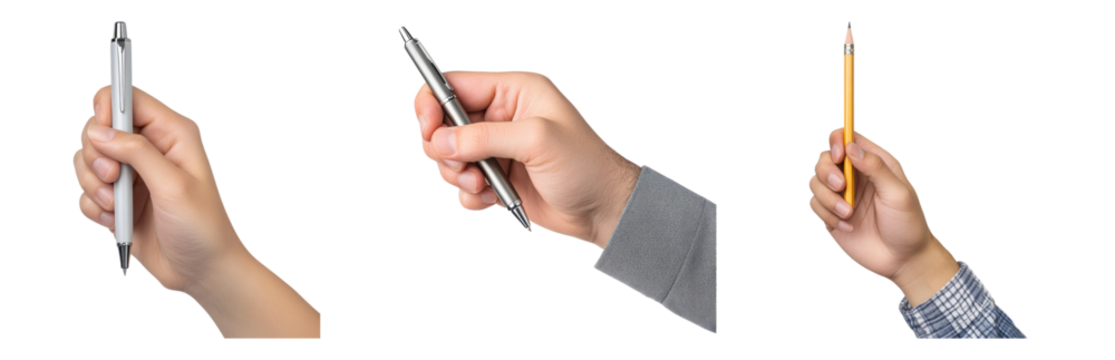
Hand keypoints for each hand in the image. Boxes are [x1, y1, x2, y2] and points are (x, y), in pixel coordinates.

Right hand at [74, 84, 245, 295]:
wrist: (202, 271)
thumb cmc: (203, 228)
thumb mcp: (174, 185)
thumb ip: (137, 153)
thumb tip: (100, 131)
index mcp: (172, 133)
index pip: (128, 97)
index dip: (106, 108)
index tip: (101, 135)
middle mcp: (150, 148)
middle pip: (97, 128)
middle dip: (96, 156)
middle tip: (114, 180)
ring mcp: (131, 174)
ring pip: (85, 161)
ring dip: (93, 186)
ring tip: (119, 208)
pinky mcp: (118, 199)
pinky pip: (86, 193)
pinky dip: (95, 209)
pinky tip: (118, 222)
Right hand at [412, 70, 640, 248]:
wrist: (603, 210)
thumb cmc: (585, 166)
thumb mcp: (537, 141)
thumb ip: (485, 137)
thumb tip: (441, 141)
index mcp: (514, 92)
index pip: (454, 85)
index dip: (432, 104)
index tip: (428, 129)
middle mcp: (502, 116)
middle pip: (444, 124)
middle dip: (446, 150)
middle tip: (466, 169)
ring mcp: (497, 149)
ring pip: (449, 157)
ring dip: (459, 176)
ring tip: (485, 187)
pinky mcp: (496, 178)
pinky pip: (463, 186)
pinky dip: (472, 196)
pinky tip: (495, 200)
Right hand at [808, 126, 941, 284]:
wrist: (903, 260)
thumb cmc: (908, 224)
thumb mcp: (898, 193)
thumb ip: (875, 167)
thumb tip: (850, 147)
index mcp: (874, 163)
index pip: (848, 138)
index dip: (837, 140)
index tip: (838, 155)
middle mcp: (854, 176)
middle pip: (824, 157)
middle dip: (826, 171)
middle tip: (841, 186)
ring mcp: (841, 195)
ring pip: (814, 182)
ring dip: (827, 198)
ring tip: (848, 214)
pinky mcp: (831, 214)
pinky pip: (815, 205)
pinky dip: (827, 215)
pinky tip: (847, 227)